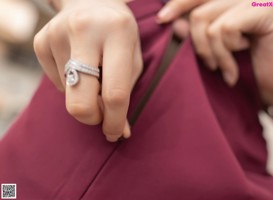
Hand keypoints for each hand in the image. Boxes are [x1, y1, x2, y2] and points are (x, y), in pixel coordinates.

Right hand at [34, 0, 142, 141]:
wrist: (91, 2)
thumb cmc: (119, 35)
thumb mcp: (132, 57)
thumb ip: (126, 92)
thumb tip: (120, 132)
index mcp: (117, 32)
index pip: (114, 92)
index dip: (115, 121)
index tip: (116, 133)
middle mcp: (84, 30)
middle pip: (80, 101)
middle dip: (92, 117)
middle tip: (102, 114)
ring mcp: (56, 34)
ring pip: (69, 94)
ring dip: (85, 94)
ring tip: (94, 72)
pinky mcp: (40, 41)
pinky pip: (57, 84)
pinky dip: (71, 84)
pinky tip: (79, 64)